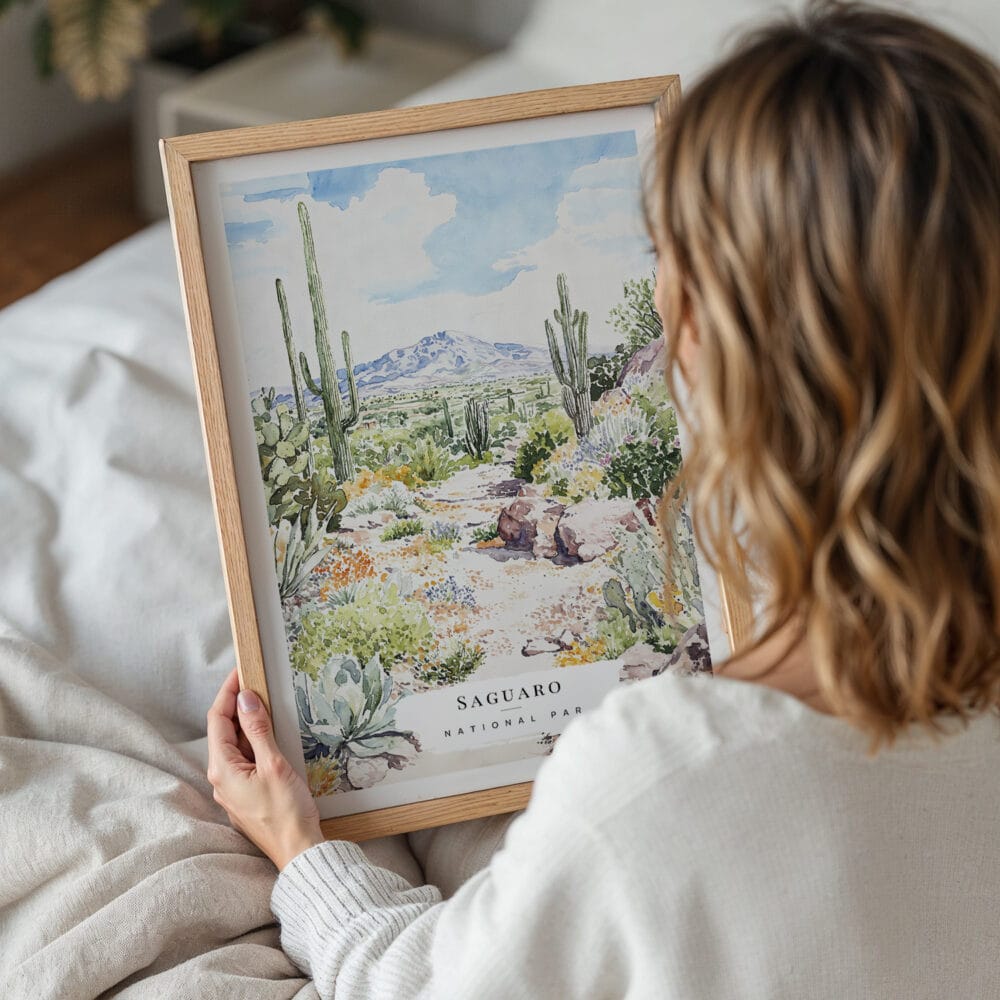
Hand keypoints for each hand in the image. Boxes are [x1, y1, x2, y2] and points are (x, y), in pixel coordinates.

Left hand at [207, 667, 324, 869]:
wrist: (298, 852)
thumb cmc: (286, 812)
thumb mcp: (274, 764)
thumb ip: (258, 730)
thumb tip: (246, 699)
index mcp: (222, 769)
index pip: (218, 719)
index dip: (228, 692)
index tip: (241, 672)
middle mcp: (221, 779)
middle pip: (223, 731)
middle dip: (237, 705)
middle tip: (256, 682)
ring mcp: (233, 789)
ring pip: (235, 746)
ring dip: (247, 723)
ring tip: (265, 703)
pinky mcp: (246, 795)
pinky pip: (245, 760)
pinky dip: (254, 742)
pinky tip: (270, 735)